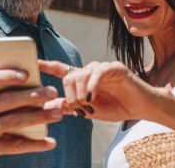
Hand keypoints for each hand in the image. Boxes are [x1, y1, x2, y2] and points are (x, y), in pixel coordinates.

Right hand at [0, 69, 62, 167]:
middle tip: (53, 92)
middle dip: (31, 95)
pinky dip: (34, 144)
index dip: (6, 76)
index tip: (27, 74)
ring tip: (57, 113)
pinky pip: (13, 145)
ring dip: (37, 117)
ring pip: (12, 122)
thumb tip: (44, 94)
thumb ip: (9, 98)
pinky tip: (50, 142)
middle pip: (5, 101)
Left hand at [40, 60, 165, 121]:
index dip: (47, 66)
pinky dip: (92, 86)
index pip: (61, 69)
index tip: (33, 63)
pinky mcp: (114, 67)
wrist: (141, 108)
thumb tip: (50, 105)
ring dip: (80, 94)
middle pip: (68, 76)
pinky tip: (92, 97)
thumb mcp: (89, 111)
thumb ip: (71, 106)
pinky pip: (97, 73)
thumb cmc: (116, 108)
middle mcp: (90, 70)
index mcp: (83, 79)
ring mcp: (102, 67)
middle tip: (78, 108)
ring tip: (88, 105)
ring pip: (80, 74)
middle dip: (69, 95)